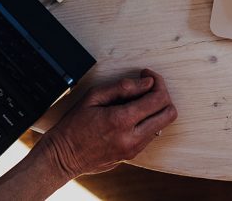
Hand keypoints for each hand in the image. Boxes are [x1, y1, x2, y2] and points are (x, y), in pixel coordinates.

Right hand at [39, 69, 177, 178]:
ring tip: (138, 100)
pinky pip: (151, 134)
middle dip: (163, 94)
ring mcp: (134, 149)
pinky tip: (132, 114)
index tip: (147, 74)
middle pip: (169, 113)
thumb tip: (146, 82)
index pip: (158, 99)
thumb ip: (123, 87)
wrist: (62, 157)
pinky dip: (148, 121)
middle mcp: (132, 138)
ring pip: (163, 125)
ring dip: (156, 109)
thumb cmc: (73, 126)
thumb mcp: (93, 97)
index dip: (157, 81)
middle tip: (148, 86)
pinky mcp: (132, 155)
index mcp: (122, 120)